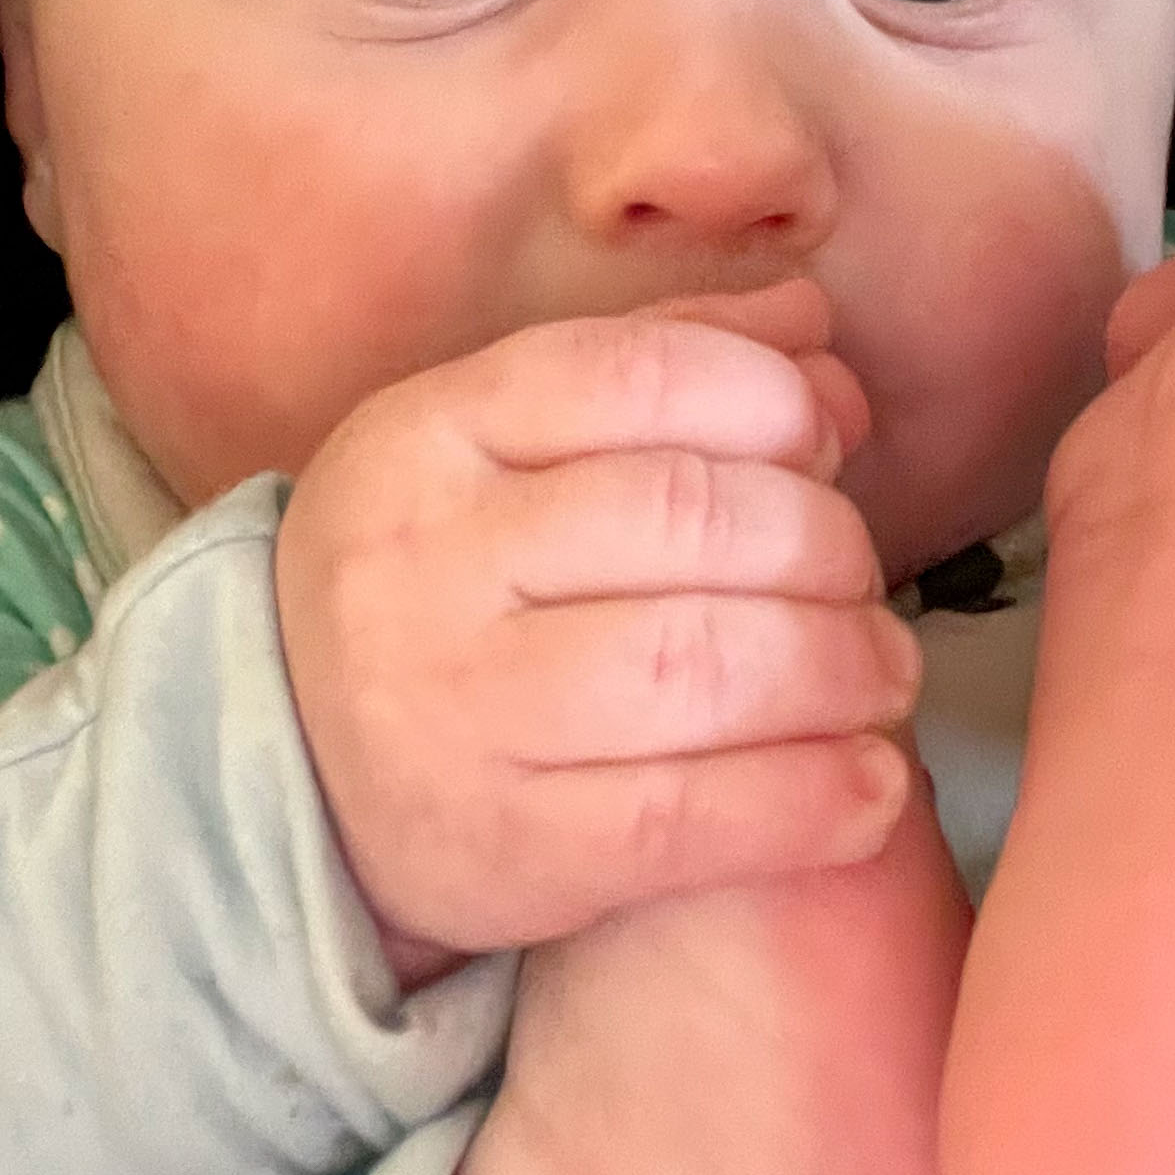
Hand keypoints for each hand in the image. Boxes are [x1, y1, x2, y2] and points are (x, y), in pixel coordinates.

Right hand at [277, 279, 918, 973]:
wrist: (295, 771)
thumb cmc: (450, 587)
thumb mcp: (508, 449)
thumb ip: (662, 369)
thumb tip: (812, 324)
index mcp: (427, 434)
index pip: (637, 374)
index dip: (769, 401)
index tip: (821, 444)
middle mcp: (424, 565)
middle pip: (687, 517)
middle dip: (822, 543)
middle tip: (858, 580)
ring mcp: (453, 714)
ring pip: (699, 667)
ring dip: (838, 667)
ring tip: (879, 674)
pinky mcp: (502, 849)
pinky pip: (691, 819)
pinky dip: (814, 797)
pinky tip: (870, 782)